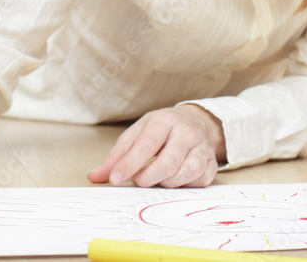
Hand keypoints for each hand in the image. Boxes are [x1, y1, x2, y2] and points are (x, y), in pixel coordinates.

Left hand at [87, 104, 224, 188]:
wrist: (194, 122)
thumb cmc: (160, 130)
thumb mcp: (136, 134)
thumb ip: (116, 156)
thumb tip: (94, 176)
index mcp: (164, 121)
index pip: (146, 145)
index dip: (129, 164)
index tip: (115, 178)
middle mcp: (186, 132)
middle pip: (167, 163)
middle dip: (147, 178)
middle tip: (138, 180)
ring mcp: (202, 147)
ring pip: (184, 174)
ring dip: (165, 183)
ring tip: (156, 177)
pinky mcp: (212, 162)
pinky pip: (198, 181)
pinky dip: (183, 185)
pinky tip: (175, 178)